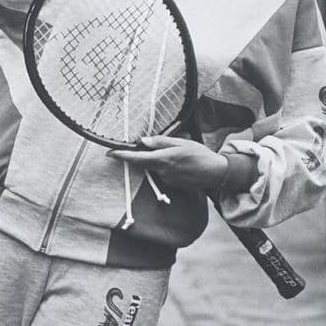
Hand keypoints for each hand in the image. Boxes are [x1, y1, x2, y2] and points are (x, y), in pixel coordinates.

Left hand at [109, 134, 227, 192]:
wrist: (215, 173)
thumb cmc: (200, 154)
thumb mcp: (181, 142)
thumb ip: (161, 142)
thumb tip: (143, 141)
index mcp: (164, 159)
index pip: (137, 158)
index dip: (122, 156)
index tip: (110, 153)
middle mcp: (162, 171)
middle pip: (143, 163)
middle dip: (139, 155)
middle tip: (144, 146)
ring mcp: (166, 179)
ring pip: (153, 167)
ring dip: (156, 160)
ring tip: (176, 154)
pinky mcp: (171, 184)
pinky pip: (162, 172)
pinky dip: (164, 166)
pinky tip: (179, 163)